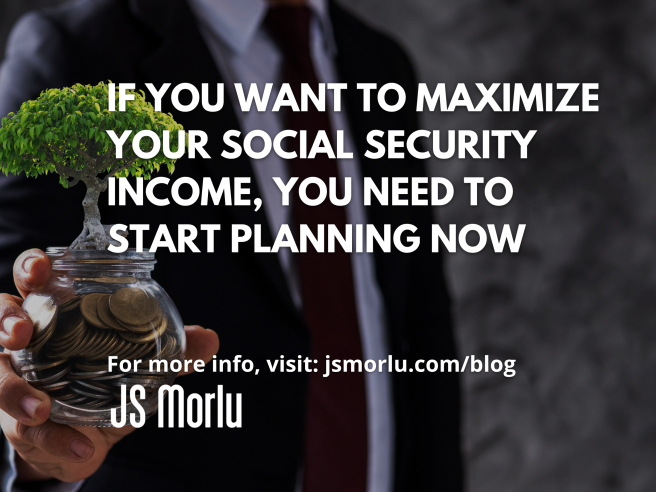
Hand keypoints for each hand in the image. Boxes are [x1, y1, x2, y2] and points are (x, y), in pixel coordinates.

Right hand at [0, 249, 219, 482]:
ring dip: (13, 390)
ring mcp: (14, 378)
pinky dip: (54, 438)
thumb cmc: (102, 383)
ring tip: (42, 407)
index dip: (32, 267)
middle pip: (0, 314)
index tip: (42, 269)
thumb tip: (210, 338)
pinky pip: (23, 428)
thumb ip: (172, 351)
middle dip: (4, 319)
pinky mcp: (13, 420)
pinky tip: (81, 446)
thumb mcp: (137, 365)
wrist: (81, 436)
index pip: (35, 280)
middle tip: (21, 333)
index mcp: (56, 313)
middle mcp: (26, 340)